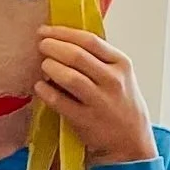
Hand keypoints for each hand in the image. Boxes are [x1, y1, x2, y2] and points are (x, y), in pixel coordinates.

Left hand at [37, 27, 156, 165]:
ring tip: (43, 65)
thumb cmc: (120, 102)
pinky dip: (46, 92)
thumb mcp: (119, 75)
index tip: (45, 30)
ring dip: (50, 67)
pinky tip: (39, 86)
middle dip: (53, 47)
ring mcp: (100, 101)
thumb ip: (97, 58)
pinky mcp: (86, 120)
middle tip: (41, 45)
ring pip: (69, 77)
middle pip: (77, 56)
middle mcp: (113, 80)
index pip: (89, 41)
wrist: (130, 139)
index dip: (63, 33)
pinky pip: (60, 102)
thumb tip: (62, 39)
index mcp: (121, 63)